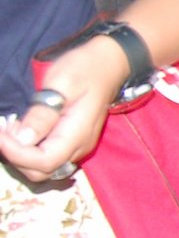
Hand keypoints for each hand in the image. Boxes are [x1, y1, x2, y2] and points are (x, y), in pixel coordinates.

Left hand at [0, 38, 123, 182]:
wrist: (108, 65)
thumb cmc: (84, 69)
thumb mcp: (61, 83)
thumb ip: (43, 112)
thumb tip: (24, 138)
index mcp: (77, 134)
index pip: (44, 161)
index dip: (16, 153)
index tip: (1, 130)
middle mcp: (79, 148)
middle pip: (42, 172)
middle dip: (16, 156)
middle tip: (4, 128)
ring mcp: (77, 147)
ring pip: (43, 169)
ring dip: (21, 155)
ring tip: (13, 127)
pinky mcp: (72, 143)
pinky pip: (48, 159)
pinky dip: (29, 152)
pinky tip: (25, 130)